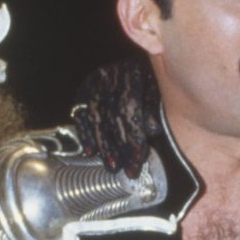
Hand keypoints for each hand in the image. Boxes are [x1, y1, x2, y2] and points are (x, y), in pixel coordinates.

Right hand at [69, 58, 158, 176]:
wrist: (136, 68)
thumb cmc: (152, 84)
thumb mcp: (159, 90)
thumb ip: (155, 107)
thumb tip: (152, 129)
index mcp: (132, 71)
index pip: (128, 106)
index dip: (133, 134)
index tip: (138, 157)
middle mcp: (109, 74)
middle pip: (111, 115)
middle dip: (121, 146)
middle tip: (129, 170)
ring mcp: (94, 82)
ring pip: (95, 117)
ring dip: (104, 145)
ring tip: (113, 166)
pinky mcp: (84, 91)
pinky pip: (81, 114)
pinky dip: (85, 134)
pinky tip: (90, 151)